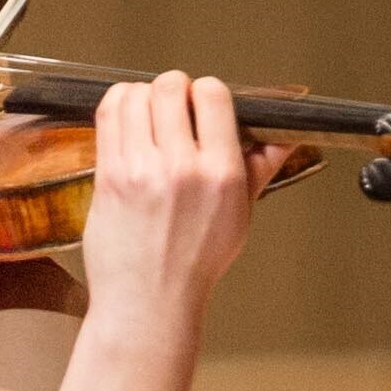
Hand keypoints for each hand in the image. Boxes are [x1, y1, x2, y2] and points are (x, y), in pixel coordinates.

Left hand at [78, 72, 271, 344]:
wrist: (148, 303)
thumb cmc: (193, 263)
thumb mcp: (239, 215)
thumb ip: (259, 167)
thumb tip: (284, 135)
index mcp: (221, 173)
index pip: (213, 94)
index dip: (204, 90)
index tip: (199, 104)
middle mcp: (182, 168)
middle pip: (171, 87)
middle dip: (171, 89)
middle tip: (170, 109)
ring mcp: (141, 172)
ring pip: (134, 96)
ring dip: (140, 96)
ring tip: (145, 114)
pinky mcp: (108, 179)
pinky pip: (107, 117)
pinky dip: (115, 107)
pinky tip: (123, 121)